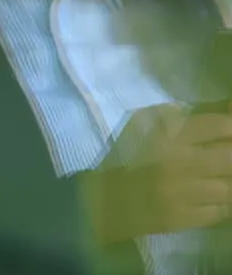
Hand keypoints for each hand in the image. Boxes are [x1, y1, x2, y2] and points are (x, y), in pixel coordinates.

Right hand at [87, 103, 231, 241]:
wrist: (107, 198)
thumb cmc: (130, 154)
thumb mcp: (149, 123)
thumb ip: (188, 114)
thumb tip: (230, 108)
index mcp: (165, 132)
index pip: (220, 125)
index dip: (231, 127)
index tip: (228, 132)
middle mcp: (177, 161)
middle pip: (231, 156)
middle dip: (231, 155)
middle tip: (222, 157)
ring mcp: (182, 193)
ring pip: (229, 186)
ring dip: (226, 181)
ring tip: (214, 177)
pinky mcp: (184, 218)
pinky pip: (222, 210)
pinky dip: (220, 203)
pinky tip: (207, 197)